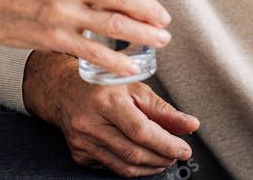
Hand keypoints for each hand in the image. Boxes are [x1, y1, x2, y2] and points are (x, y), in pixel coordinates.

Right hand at [24, 51, 199, 177]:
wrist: (62, 89)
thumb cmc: (100, 84)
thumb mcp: (134, 87)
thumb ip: (163, 109)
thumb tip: (189, 125)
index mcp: (106, 101)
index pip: (140, 131)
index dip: (166, 144)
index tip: (184, 149)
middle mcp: (91, 123)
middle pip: (134, 152)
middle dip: (162, 158)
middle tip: (176, 154)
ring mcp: (82, 142)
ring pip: (124, 166)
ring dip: (150, 167)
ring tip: (163, 158)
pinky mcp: (79, 154)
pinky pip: (112, 168)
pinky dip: (132, 167)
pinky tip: (142, 158)